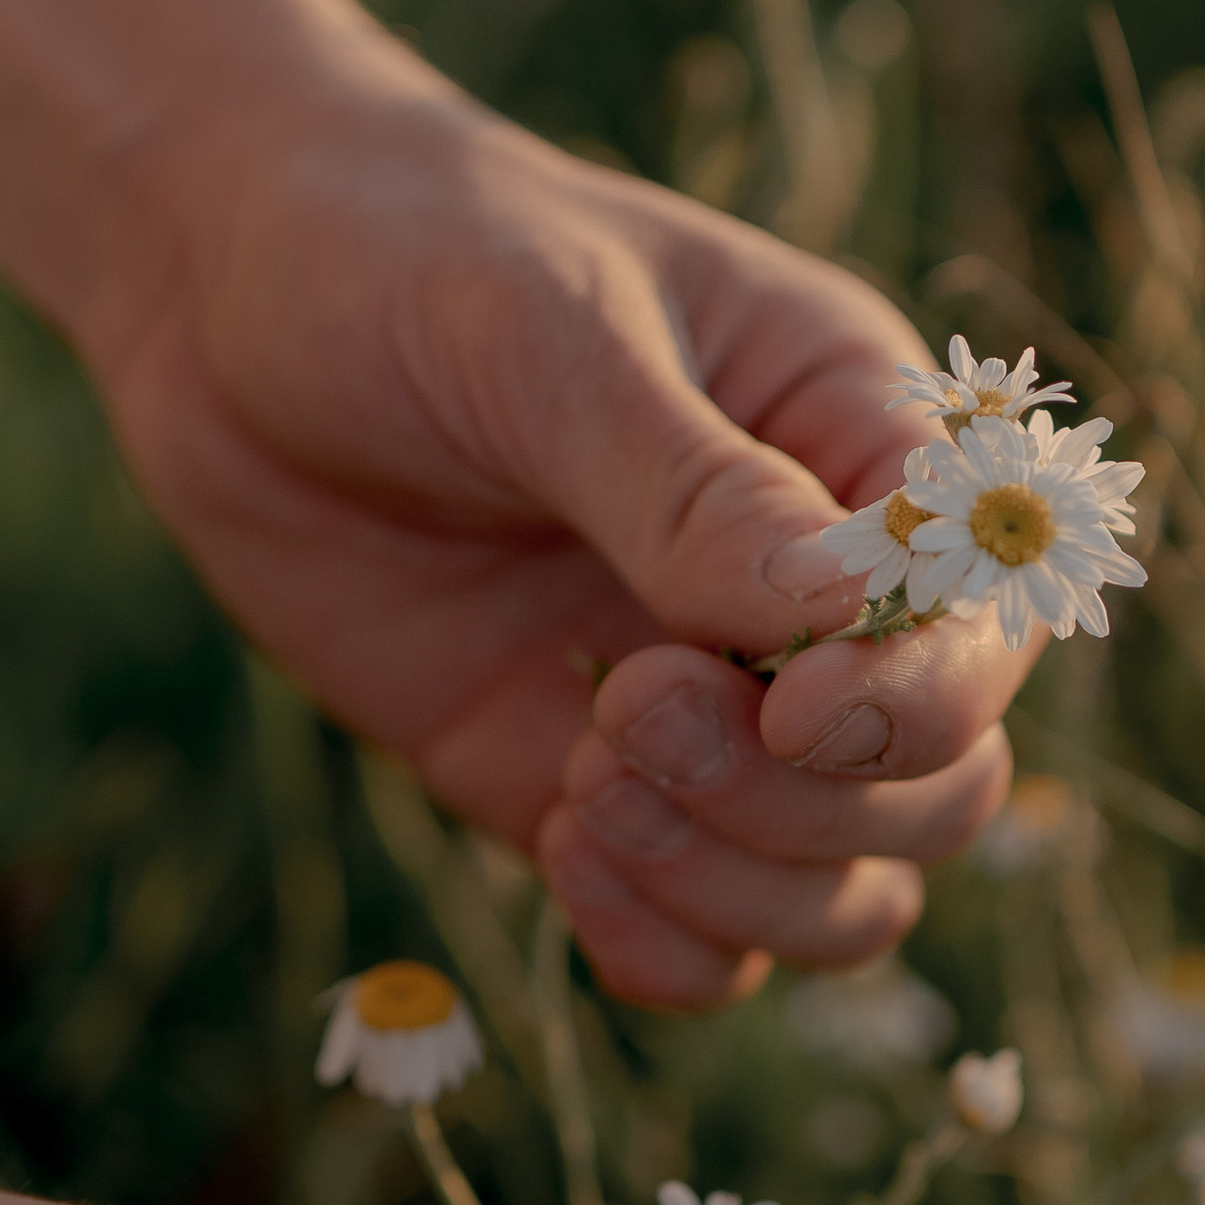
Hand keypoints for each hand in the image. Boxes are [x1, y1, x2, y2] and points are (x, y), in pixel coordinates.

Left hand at [104, 47, 1029, 1007]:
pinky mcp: (590, 787)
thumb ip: (689, 486)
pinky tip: (557, 847)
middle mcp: (816, 598)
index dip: (921, 694)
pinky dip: (661, 945)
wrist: (219, 306)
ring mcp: (709, 710)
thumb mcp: (550, 335)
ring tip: (580, 786)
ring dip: (739, 886)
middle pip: (942, 789)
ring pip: (844, 891)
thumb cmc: (410, 260)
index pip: (984, 616)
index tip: (787, 705)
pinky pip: (701, 938)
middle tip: (625, 711)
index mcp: (858, 439)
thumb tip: (833, 609)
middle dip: (807, 802)